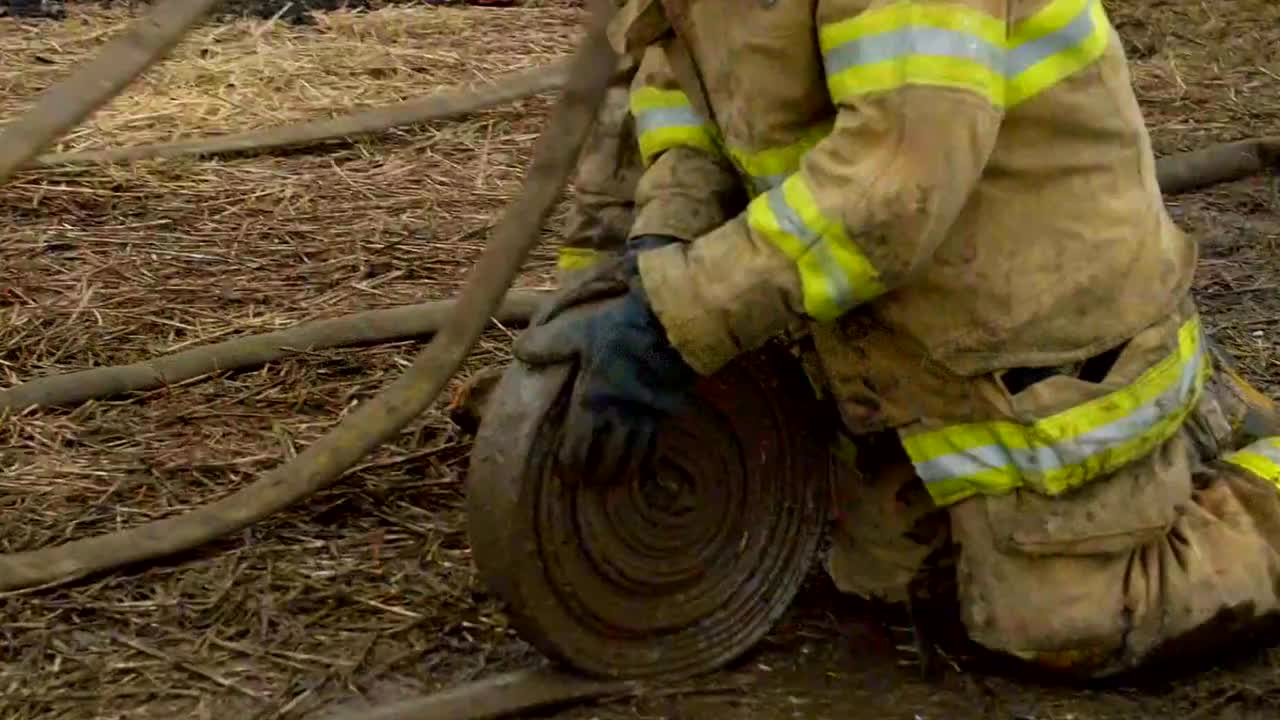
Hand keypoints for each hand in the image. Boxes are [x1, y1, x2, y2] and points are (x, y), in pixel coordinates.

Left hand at [515, 241, 696, 481]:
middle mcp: (619, 416)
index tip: (566, 476)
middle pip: (608, 461)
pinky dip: (649, 460)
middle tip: (589, 482)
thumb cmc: (621, 326)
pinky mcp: (668, 410)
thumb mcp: (577, 329)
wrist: (674, 323)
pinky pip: (657, 445)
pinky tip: (646, 466)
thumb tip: (519, 351)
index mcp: (592, 401)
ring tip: (615, 479)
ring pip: (634, 458)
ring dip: (623, 472)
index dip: (571, 466)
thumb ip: (547, 343)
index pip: (578, 448)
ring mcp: (647, 416)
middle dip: (597, 476)